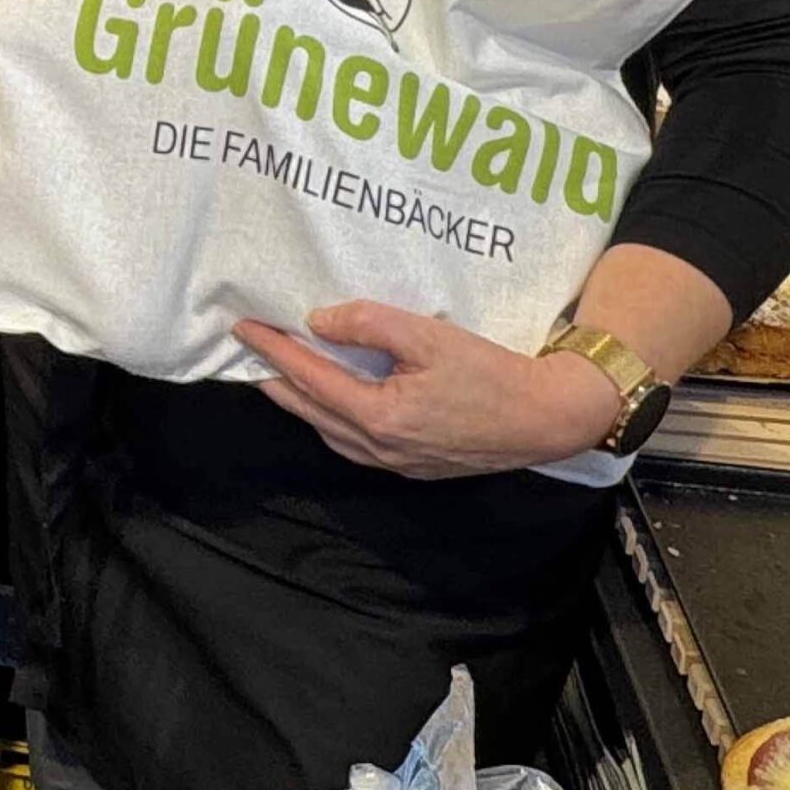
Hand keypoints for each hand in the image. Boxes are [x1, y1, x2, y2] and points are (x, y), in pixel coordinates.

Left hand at [235, 300, 621, 480]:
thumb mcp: (429, 335)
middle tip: (247, 349)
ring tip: (277, 373)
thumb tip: (318, 322)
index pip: (308, 377)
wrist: (546, 418)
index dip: (272, 350)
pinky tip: (326, 402)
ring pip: (328, 431)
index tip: (243, 326)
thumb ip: (369, 324)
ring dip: (298, 401)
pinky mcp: (411, 467)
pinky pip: (352, 444)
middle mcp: (378, 448)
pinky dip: (328, 419)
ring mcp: (394, 464)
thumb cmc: (491, 372)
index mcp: (378, 416)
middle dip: (273, 379)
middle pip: (308, 410)